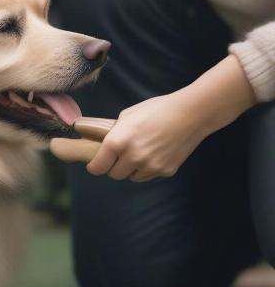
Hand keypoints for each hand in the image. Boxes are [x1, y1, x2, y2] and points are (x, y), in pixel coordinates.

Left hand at [86, 55, 256, 181]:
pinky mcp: (165, 171)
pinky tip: (155, 153)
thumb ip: (113, 132)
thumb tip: (98, 140)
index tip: (95, 164)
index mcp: (118, 141)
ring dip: (131, 169)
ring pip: (131, 177)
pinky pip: (149, 176)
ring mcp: (150, 166)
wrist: (192, 113)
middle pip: (114, 175)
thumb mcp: (128, 115)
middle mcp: (132, 157)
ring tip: (140, 152)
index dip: (94, 166)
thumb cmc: (157, 110)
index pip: (97, 167)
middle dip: (113, 167)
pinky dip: (148, 169)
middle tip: (119, 157)